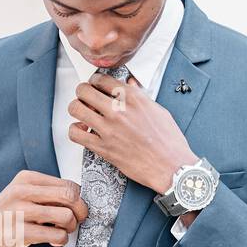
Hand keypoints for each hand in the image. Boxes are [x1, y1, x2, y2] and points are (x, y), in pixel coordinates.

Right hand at [0, 170, 88, 246]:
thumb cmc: (7, 214)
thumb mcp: (21, 193)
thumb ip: (46, 192)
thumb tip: (79, 199)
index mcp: (26, 178)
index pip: (68, 184)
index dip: (79, 199)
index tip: (76, 209)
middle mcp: (23, 191)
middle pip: (70, 197)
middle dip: (81, 211)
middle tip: (77, 221)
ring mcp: (20, 211)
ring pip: (66, 216)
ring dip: (70, 227)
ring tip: (63, 231)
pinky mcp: (20, 232)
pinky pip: (56, 235)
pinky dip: (61, 240)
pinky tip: (54, 240)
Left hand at [68, 73, 195, 193]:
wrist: (171, 167)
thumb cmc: (168, 141)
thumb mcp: (158, 110)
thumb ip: (140, 96)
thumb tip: (130, 84)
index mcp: (133, 98)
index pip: (102, 79)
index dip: (95, 81)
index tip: (95, 86)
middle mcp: (118, 110)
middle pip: (84, 90)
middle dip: (83, 92)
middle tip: (86, 98)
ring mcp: (108, 129)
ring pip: (76, 109)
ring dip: (76, 109)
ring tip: (82, 113)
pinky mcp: (103, 148)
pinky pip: (76, 134)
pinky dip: (75, 131)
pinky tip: (83, 131)